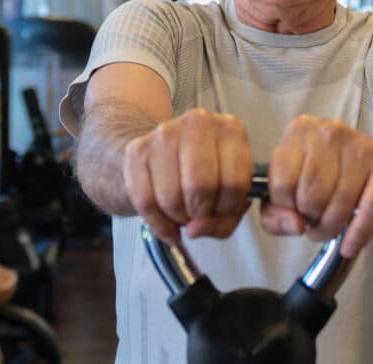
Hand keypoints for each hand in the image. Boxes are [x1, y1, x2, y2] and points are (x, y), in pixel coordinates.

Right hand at [122, 108, 252, 243]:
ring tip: (183, 214)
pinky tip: (166, 223)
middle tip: (199, 215)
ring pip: (170, 197)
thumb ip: (223, 221)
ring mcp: (165, 134)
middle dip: (199, 213)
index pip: (234, 182)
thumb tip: (194, 229)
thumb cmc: (207, 177)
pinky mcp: (137, 149)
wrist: (166, 155)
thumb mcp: (230, 197)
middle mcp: (198, 124)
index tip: (221, 212)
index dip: (227, 209)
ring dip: (177, 218)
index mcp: (231, 130)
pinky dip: (157, 222)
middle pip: (200, 187)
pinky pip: (144, 200)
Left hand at [265, 116, 372, 258]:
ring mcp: (360, 147)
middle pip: (310, 195)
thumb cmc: (332, 176)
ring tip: (328, 228)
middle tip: (314, 220)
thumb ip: (275, 212)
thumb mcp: (294, 185)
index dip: (285, 208)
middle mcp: (329, 133)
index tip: (293, 212)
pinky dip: (357, 234)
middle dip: (310, 219)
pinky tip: (349, 246)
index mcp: (300, 131)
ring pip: (339, 205)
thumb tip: (294, 225)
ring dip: (331, 229)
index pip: (281, 183)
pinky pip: (370, 209)